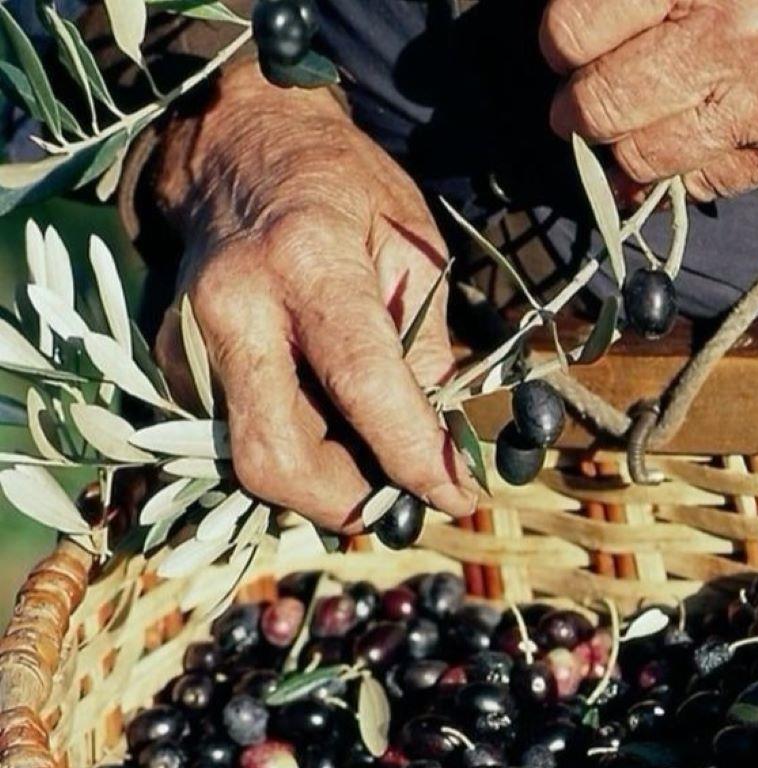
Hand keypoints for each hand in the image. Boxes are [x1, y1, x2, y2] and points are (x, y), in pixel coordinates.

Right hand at [154, 62, 477, 531]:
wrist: (239, 151)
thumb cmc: (344, 190)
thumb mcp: (414, 248)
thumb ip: (426, 345)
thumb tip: (433, 436)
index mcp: (307, 263)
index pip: (361, 386)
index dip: (413, 455)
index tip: (457, 494)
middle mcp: (235, 309)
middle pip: (279, 455)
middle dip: (348, 499)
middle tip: (402, 496)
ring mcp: (190, 341)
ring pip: (252, 461)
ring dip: (323, 487)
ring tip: (372, 460)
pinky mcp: (174, 364)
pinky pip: (238, 440)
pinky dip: (295, 457)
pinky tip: (329, 432)